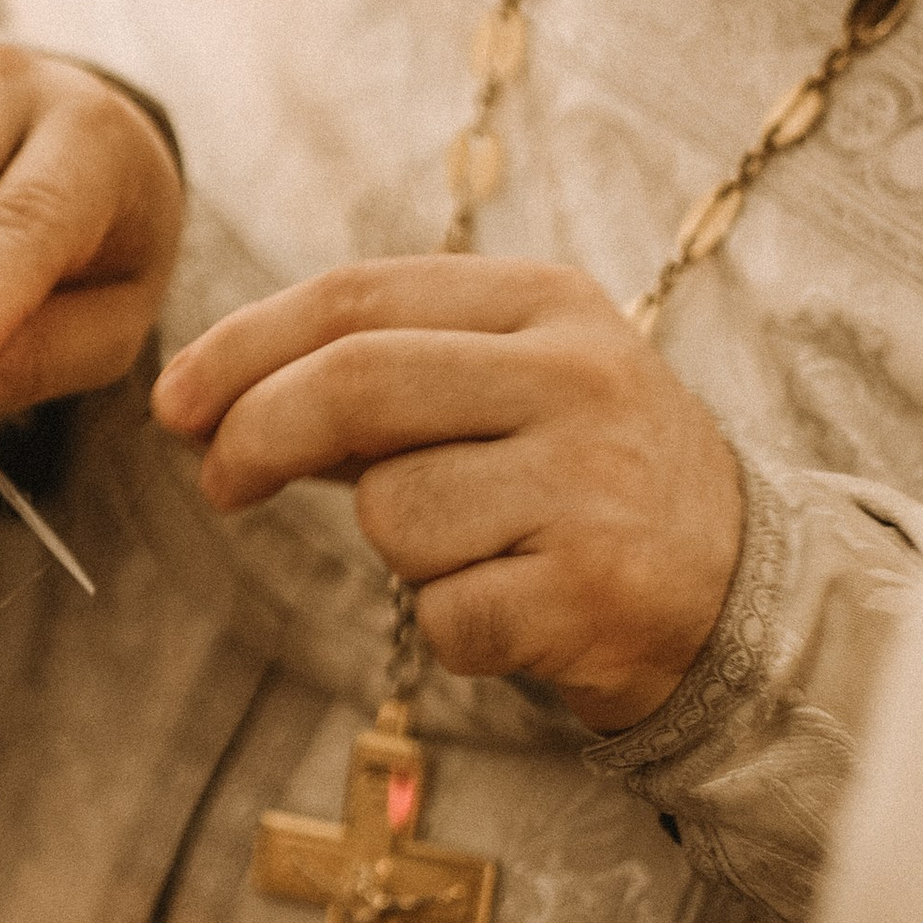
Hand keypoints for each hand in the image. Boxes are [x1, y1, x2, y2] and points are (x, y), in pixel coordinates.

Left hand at [151, 260, 743, 733]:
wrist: (747, 594)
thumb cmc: (590, 479)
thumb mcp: (514, 387)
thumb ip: (385, 376)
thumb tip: (216, 398)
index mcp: (549, 304)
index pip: (358, 297)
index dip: (244, 344)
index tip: (175, 398)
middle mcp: (578, 379)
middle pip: (355, 383)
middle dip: (257, 433)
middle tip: (217, 479)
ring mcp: (590, 486)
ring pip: (392, 511)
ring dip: (396, 549)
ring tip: (475, 550)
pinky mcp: (592, 595)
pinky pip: (442, 614)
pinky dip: (450, 625)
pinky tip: (512, 608)